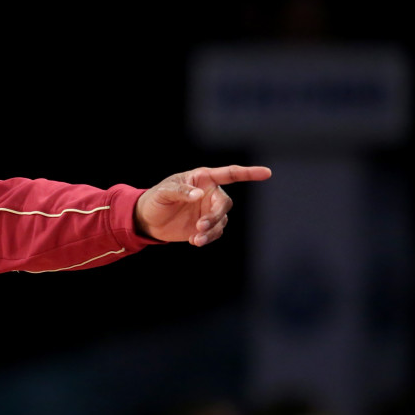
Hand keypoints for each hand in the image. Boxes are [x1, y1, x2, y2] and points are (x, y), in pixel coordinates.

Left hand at [135, 165, 270, 245]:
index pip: (230, 174)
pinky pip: (215, 232)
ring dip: (211, 231)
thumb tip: (199, 195)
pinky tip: (194, 240)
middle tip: (200, 227)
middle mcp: (210, 193)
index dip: (249, 173)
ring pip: (221, 221)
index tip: (267, 173)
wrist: (147, 220)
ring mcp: (209, 210)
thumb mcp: (164, 193)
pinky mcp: (205, 226)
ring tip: (196, 239)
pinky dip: (207, 238)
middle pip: (225, 204)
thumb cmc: (155, 200)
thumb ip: (181, 192)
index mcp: (203, 179)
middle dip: (216, 216)